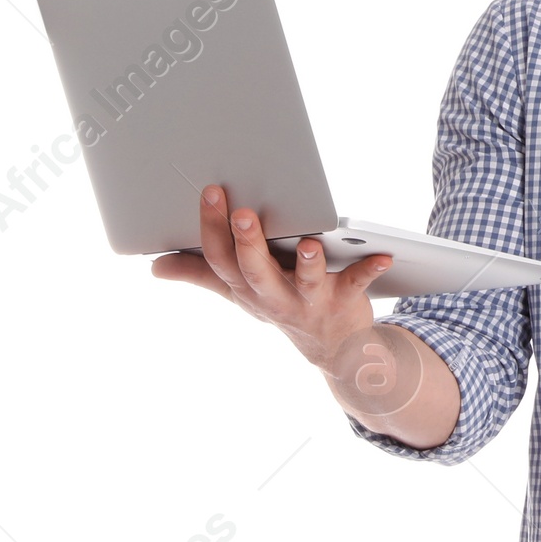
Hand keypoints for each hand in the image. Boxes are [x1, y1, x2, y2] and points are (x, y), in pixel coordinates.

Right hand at [151, 184, 392, 374]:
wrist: (334, 350)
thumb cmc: (282, 306)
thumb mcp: (238, 293)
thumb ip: (200, 275)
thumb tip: (156, 266)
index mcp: (246, 288)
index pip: (220, 259)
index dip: (212, 228)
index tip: (212, 192)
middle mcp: (274, 296)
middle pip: (255, 270)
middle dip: (247, 242)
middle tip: (242, 213)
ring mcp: (309, 301)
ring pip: (304, 281)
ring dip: (307, 263)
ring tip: (309, 244)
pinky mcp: (344, 301)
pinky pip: (357, 284)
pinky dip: (370, 270)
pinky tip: (384, 256)